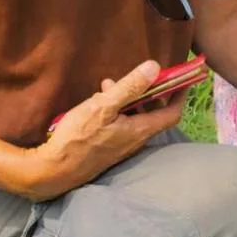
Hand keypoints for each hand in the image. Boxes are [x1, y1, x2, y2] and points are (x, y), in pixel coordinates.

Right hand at [22, 60, 184, 200]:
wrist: (53, 170)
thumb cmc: (78, 137)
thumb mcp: (103, 106)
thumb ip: (130, 86)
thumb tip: (155, 67)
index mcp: (141, 130)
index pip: (173, 112)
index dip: (181, 94)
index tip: (183, 78)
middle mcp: (136, 140)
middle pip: (153, 113)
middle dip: (149, 91)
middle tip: (141, 75)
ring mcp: (122, 145)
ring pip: (134, 117)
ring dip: (129, 98)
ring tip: (109, 83)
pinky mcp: (109, 147)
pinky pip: (121, 124)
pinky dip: (117, 109)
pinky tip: (98, 100)